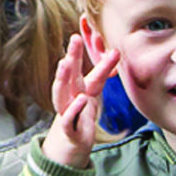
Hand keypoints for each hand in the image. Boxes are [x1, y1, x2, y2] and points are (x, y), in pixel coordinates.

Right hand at [43, 32, 119, 169]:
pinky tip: (81, 99)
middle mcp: (69, 95)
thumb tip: (116, 51)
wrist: (73, 142)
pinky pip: (69, 118)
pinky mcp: (68, 128)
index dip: (82, 51)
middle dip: (71, 56)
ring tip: (65, 62)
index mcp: (77, 86)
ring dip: (62, 78)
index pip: (82, 67)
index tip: (85, 33)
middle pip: (69, 74)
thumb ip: (104, 73)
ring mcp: (66, 110)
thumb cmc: (83, 113)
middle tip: (74, 38)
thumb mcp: (94, 93)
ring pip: (60, 93)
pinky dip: (74, 109)